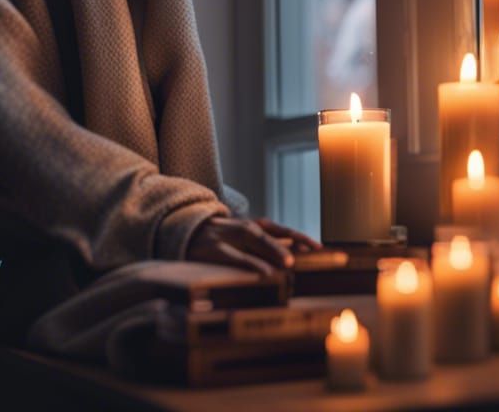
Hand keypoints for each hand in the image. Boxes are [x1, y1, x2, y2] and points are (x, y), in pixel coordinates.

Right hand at [186, 215, 322, 276]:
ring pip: (253, 240)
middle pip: (269, 232)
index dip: (297, 236)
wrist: (178, 231)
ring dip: (272, 249)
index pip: (277, 229)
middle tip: (312, 251)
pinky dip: (250, 264)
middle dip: (291, 241)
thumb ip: (258, 248)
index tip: (320, 247)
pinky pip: (234, 257)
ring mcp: (225, 237)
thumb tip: (287, 261)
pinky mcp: (212, 250)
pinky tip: (263, 273)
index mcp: (247, 226)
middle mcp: (239, 228)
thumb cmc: (214, 241)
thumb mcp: (236, 240)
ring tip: (289, 261)